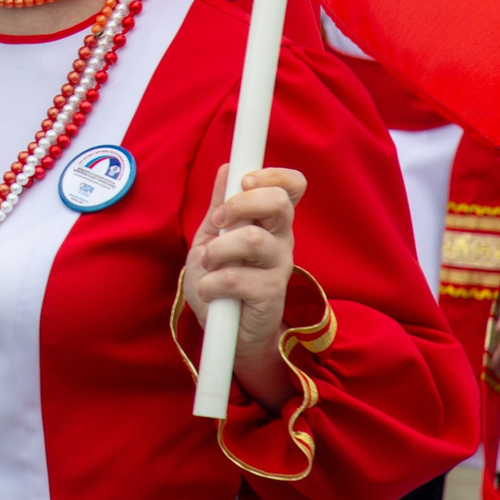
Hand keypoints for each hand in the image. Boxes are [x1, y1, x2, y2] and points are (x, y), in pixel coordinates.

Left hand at [182, 165, 306, 411]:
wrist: (226, 331)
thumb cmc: (221, 280)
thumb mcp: (213, 237)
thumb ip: (220, 206)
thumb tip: (227, 168)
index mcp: (269, 222)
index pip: (291, 187)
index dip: (272, 175)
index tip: (244, 180)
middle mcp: (281, 240)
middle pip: (279, 202)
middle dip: (241, 203)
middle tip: (218, 221)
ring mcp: (279, 267)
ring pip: (253, 239)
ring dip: (218, 249)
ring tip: (208, 264)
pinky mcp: (270, 295)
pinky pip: (237, 278)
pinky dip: (211, 283)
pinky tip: (209, 291)